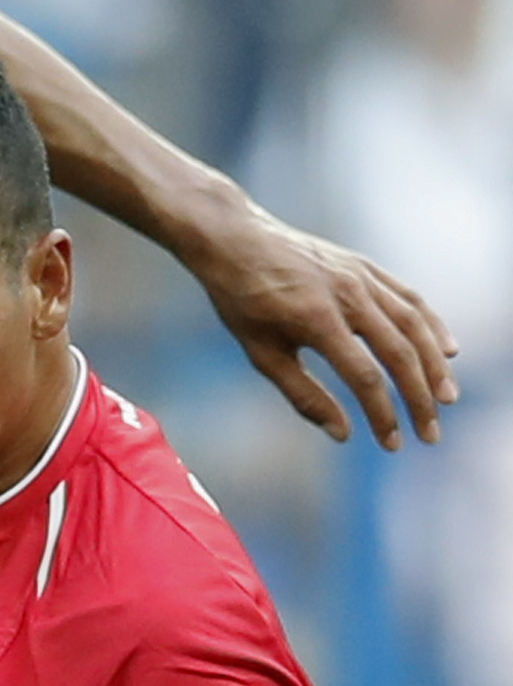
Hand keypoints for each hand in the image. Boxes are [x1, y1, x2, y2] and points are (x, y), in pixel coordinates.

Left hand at [192, 202, 455, 449]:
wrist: (237, 240)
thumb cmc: (242, 301)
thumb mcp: (262, 353)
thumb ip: (303, 394)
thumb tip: (343, 434)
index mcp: (317, 319)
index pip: (365, 376)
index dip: (383, 414)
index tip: (392, 445)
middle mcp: (348, 295)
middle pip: (399, 353)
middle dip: (419, 399)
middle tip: (430, 435)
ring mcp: (361, 277)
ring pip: (413, 325)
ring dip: (434, 365)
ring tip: (447, 399)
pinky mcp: (366, 267)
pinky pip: (409, 298)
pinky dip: (432, 325)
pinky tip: (447, 351)